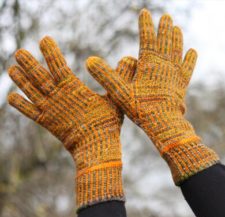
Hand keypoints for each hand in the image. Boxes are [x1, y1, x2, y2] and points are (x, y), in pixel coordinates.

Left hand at [8, 36, 136, 209]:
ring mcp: (50, 109)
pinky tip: (11, 96)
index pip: (59, 65)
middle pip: (39, 76)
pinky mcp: (47, 122)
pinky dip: (20, 104)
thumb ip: (118, 78)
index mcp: (74, 89)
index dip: (50, 51)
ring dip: (20, 80)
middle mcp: (58, 97)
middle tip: (19, 52)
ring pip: (31, 91)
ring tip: (12, 69)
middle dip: (29, 63)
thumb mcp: (116, 99)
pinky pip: (30, 112)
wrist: (96, 148)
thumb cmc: (107, 123)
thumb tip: (129, 59)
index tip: (44, 39)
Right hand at [85, 9, 218, 183]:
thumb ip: (104, 76)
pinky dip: (190, 59)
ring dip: (176, 38)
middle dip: (164, 28)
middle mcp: (163, 65)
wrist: (163, 123)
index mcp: (148, 64)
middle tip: (166, 16)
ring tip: (177, 28)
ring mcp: (174, 73)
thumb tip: (88, 60)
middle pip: (164, 41)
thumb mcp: (119, 92)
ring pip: (177, 50)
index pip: (146, 39)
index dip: (145, 25)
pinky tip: (192, 51)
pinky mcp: (181, 83)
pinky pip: (187, 67)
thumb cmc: (140, 108)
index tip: (144, 12)